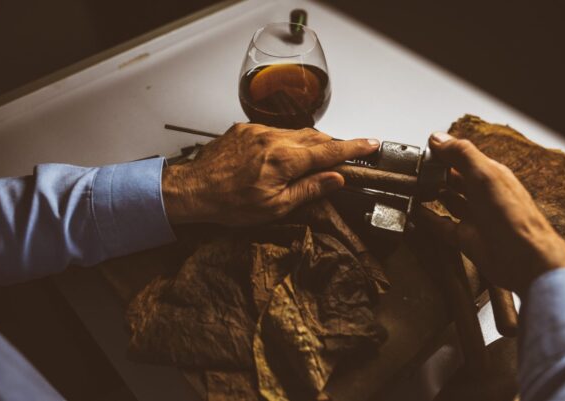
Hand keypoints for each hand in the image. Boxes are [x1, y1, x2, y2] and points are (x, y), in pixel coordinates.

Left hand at [162, 123, 379, 225]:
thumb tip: (335, 179)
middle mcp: (273, 139)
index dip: (354, 147)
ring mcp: (258, 130)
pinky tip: (282, 156)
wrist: (192, 190)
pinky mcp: (245, 128)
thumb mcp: (275, 206)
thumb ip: (308, 188)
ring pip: (296, 132)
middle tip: (345, 155)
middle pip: (316, 136)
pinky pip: (275, 131)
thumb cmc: (229, 203)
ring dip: (309, 144)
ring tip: (311, 161)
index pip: (330, 150)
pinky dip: (287, 141)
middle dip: (333, 145)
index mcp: (285, 159)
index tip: (372, 143)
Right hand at [418, 132, 564, 296]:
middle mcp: (483, 195)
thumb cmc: (512, 216)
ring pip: (448, 201)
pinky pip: (441, 225)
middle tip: (414, 170)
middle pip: (454, 179)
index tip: (424, 150)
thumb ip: (461, 154)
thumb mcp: (484, 175)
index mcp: (491, 176)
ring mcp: (474, 217)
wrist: (522, 257)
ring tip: (412, 187)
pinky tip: (415, 213)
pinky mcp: (465, 238)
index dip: (444, 153)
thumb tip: (438, 138)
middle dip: (435, 174)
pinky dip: (427, 219)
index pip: (464, 159)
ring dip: (431, 194)